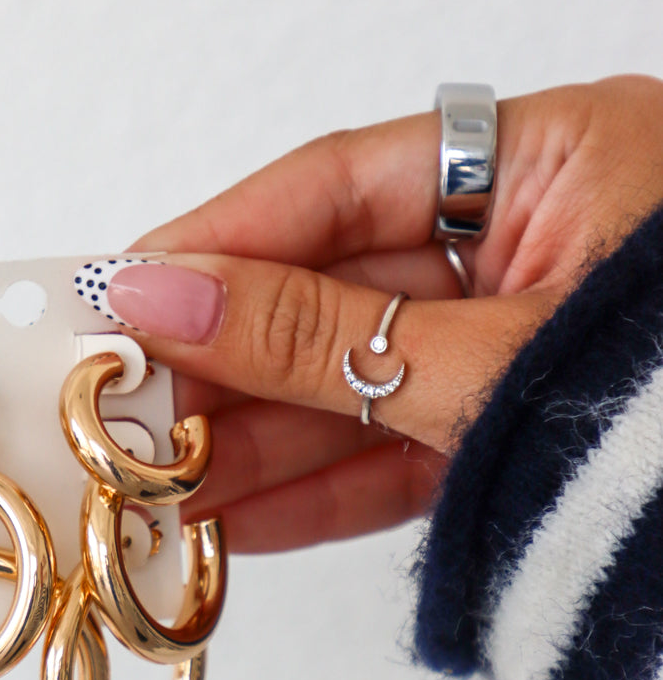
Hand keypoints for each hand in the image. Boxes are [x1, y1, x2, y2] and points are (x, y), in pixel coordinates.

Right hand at [105, 75, 662, 551]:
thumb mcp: (482, 362)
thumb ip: (314, 335)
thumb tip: (163, 298)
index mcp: (558, 159)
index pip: (342, 182)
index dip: (224, 238)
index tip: (127, 290)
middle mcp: (541, 237)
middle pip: (342, 288)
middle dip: (230, 358)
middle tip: (122, 404)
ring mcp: (534, 341)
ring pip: (367, 381)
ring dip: (263, 438)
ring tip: (160, 482)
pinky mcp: (532, 435)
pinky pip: (411, 450)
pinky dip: (331, 487)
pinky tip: (241, 519)